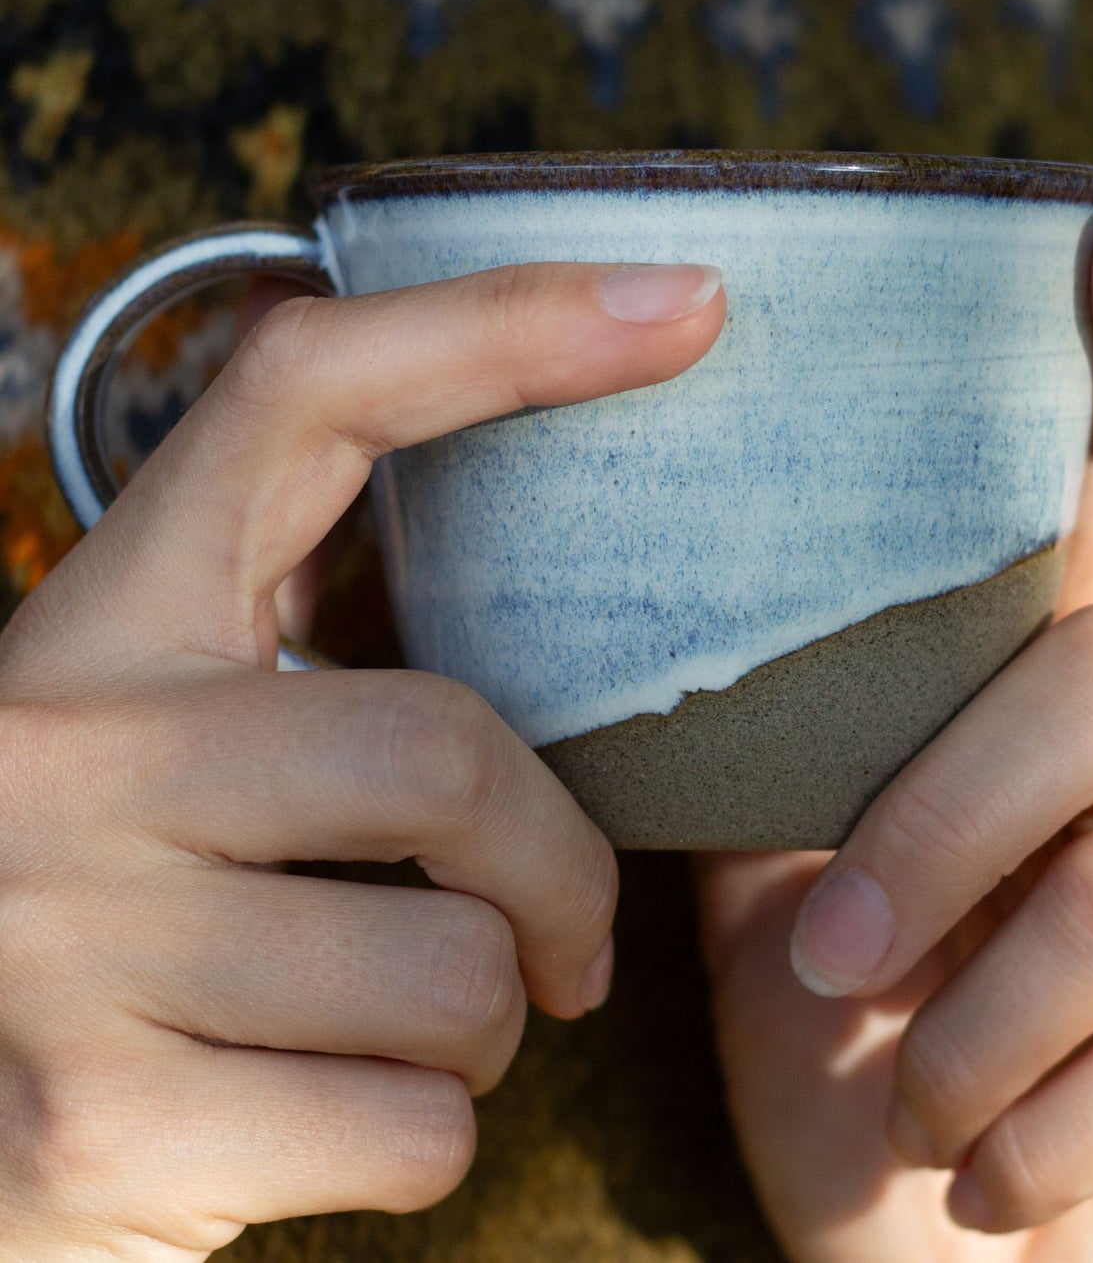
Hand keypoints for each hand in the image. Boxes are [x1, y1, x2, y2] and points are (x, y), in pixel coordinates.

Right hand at [0, 261, 723, 1258]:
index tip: (681, 301)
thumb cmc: (68, 918)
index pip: (310, 397)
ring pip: (452, 975)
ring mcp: (65, 941)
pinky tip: (328, 1121)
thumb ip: (299, 699)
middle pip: (445, 752)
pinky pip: (411, 1131)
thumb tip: (528, 719)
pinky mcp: (92, 1126)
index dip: (506, 327)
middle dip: (558, 870)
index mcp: (104, 626)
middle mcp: (66, 753)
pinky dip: (425, 1136)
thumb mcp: (149, 762)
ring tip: (399, 1031)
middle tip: (561, 932)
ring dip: (481, 1024)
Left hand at [694, 206, 1092, 1261]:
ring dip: (980, 1018)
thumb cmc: (869, 1078)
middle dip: (949, 818)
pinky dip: (1046, 1126)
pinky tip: (1000, 1175)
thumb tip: (685, 616)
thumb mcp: (792, 903)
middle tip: (841, 959)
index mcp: (1056, 709)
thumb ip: (788, 761)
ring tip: (919, 1107)